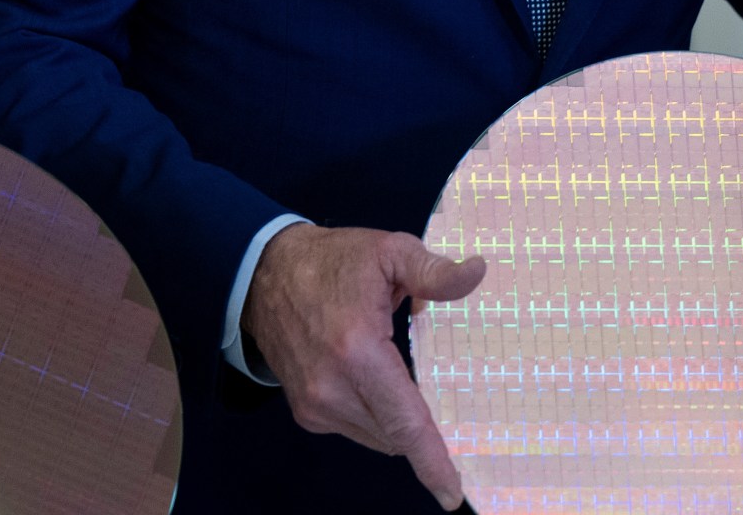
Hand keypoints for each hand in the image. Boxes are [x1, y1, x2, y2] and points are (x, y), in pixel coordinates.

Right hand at [242, 222, 486, 510]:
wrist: (265, 274)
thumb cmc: (333, 262)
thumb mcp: (389, 251)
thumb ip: (433, 271)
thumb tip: (477, 272)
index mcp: (358, 351)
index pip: (405, 422)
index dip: (432, 462)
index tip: (452, 495)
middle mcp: (333, 389)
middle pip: (396, 435)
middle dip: (423, 431)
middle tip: (445, 400)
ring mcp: (316, 405)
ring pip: (379, 437)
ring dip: (398, 420)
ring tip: (398, 373)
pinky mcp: (307, 412)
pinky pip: (358, 429)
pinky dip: (376, 415)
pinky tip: (375, 381)